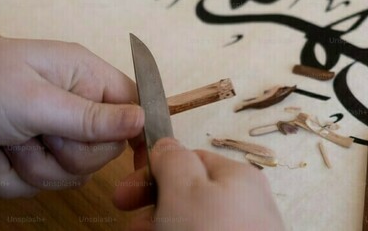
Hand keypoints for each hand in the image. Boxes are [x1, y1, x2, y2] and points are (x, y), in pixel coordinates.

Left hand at [0, 34, 143, 197]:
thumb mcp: (36, 100)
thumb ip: (92, 117)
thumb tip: (143, 120)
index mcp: (83, 76)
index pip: (133, 105)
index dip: (136, 131)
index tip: (135, 159)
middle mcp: (72, 103)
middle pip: (101, 150)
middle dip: (66, 154)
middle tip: (38, 135)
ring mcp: (49, 131)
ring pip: (68, 174)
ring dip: (31, 166)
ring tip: (5, 139)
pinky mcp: (26, 154)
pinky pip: (34, 185)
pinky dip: (7, 176)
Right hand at [113, 138, 285, 230]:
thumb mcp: (185, 189)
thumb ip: (173, 161)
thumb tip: (165, 145)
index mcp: (236, 176)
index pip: (190, 161)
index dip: (152, 173)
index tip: (122, 195)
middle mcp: (244, 203)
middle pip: (188, 196)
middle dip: (153, 209)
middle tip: (132, 228)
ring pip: (193, 223)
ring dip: (161, 229)